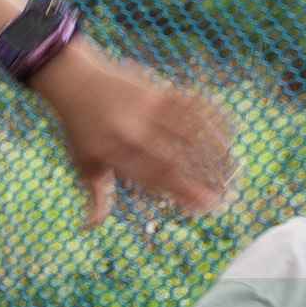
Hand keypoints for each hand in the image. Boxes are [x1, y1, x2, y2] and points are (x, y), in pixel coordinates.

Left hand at [33, 47, 234, 226]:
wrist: (73, 79)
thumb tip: (91, 227)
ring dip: (214, 149)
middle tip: (226, 192)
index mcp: (115, 155)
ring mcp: (146, 110)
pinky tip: (229, 130)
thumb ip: (96, 196)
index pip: (154, 179)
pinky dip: (212, 116)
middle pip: (175, 158)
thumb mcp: (83, 164)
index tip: (205, 206)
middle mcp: (133, 133)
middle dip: (203, 177)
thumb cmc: (79, 129)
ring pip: (189, 131)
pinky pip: (190, 103)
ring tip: (233, 167)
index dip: (182, 193)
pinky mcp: (156, 90)